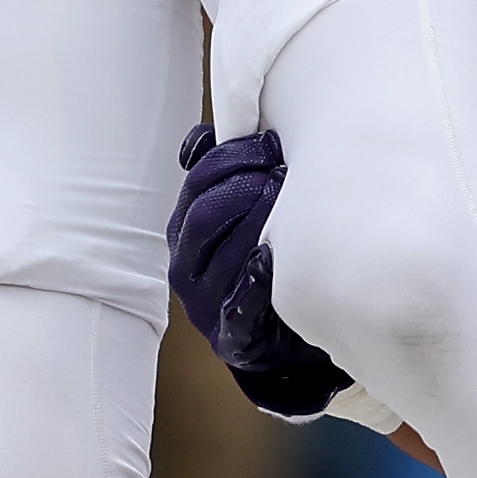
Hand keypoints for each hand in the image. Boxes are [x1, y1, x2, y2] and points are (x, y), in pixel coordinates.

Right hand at [167, 120, 360, 421]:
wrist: (278, 338)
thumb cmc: (259, 261)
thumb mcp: (236, 216)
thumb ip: (220, 176)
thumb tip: (201, 138)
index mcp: (185, 230)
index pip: (197, 183)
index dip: (232, 157)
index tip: (270, 143)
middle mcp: (186, 266)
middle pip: (206, 215)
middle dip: (245, 185)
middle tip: (283, 172)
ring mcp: (204, 304)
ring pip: (225, 256)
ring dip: (258, 222)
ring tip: (291, 201)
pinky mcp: (230, 338)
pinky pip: (239, 310)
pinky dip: (255, 282)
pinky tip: (274, 258)